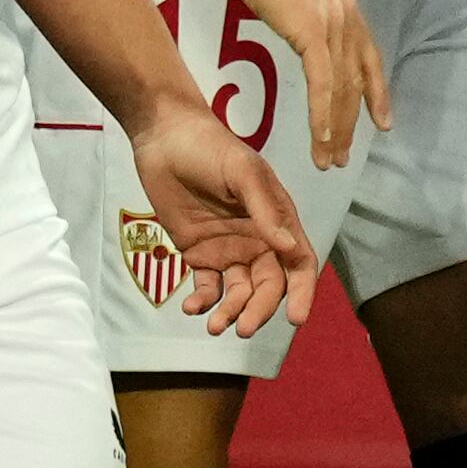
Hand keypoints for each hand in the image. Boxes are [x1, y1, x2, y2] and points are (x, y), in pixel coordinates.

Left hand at [125, 103, 320, 337]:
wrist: (165, 139)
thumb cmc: (211, 149)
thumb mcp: (243, 172)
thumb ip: (265, 209)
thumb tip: (288, 248)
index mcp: (277, 219)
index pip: (299, 261)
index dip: (302, 291)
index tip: (295, 318)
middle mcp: (257, 239)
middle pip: (269, 285)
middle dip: (259, 310)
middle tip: (242, 328)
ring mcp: (228, 249)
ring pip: (238, 292)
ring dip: (231, 312)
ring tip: (214, 326)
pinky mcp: (198, 254)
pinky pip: (207, 287)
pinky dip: (203, 302)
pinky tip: (191, 308)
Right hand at [213, 0, 391, 170]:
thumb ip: (304, 8)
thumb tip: (300, 20)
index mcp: (345, 4)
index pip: (368, 58)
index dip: (376, 92)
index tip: (382, 122)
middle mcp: (347, 15)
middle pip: (356, 81)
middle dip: (353, 123)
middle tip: (343, 157)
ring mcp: (333, 23)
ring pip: (342, 89)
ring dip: (337, 130)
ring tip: (329, 160)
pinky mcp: (312, 30)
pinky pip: (323, 84)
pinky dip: (323, 117)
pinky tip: (320, 140)